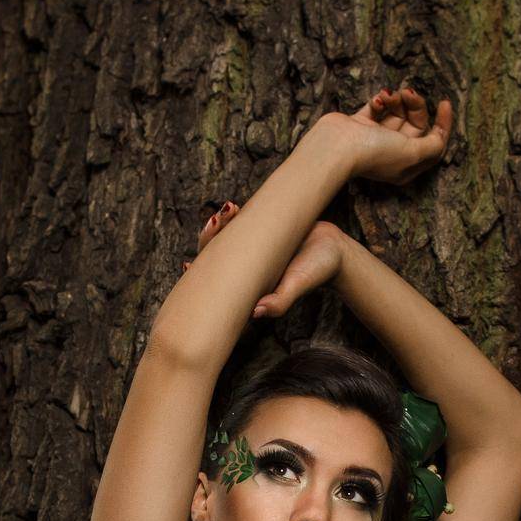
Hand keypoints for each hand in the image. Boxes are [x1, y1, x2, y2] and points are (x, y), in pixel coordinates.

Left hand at [184, 208, 350, 318]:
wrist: (334, 248)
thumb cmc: (316, 271)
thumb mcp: (299, 285)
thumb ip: (281, 302)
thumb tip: (256, 313)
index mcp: (246, 287)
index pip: (213, 285)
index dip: (196, 277)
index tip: (186, 264)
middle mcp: (244, 270)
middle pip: (211, 257)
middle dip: (206, 239)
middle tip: (214, 222)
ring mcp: (249, 250)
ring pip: (222, 239)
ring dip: (217, 225)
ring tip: (227, 209)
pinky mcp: (257, 232)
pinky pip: (236, 225)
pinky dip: (230, 217)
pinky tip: (232, 207)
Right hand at [324, 84, 452, 185]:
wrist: (337, 146)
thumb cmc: (375, 153)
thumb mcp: (413, 153)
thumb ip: (434, 145)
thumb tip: (440, 135)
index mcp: (407, 164)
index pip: (433, 142)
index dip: (443, 123)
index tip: (444, 103)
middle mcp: (393, 153)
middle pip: (415, 123)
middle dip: (415, 105)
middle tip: (408, 93)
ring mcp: (376, 139)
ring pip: (397, 112)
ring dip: (396, 99)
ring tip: (388, 96)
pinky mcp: (361, 126)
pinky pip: (378, 108)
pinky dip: (379, 101)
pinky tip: (376, 101)